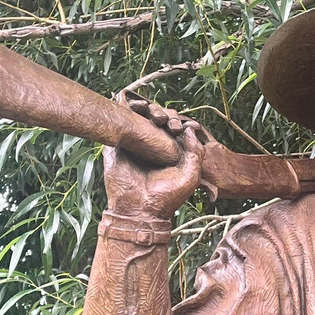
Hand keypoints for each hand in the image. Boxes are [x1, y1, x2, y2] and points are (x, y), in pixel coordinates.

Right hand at [104, 104, 204, 218]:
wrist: (140, 210)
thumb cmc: (167, 197)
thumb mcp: (191, 175)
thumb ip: (196, 152)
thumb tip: (189, 129)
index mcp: (168, 152)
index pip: (172, 127)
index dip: (176, 120)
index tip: (179, 126)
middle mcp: (151, 146)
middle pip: (156, 119)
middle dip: (163, 114)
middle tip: (166, 121)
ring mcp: (133, 145)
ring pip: (140, 116)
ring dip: (147, 108)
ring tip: (153, 114)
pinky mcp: (117, 145)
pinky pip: (120, 121)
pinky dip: (125, 107)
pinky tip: (132, 104)